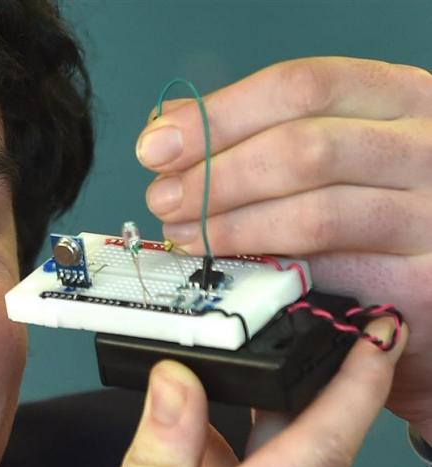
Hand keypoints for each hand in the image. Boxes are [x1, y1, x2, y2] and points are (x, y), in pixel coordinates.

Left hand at [134, 57, 431, 439]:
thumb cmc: (385, 211)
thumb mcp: (340, 151)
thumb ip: (264, 130)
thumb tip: (175, 123)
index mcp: (403, 101)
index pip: (305, 87)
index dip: (220, 115)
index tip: (159, 143)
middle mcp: (429, 149)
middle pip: (305, 147)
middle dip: (216, 175)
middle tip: (164, 197)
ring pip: (316, 213)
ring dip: (231, 226)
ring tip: (184, 233)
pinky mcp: (423, 282)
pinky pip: (332, 275)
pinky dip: (267, 271)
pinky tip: (230, 270)